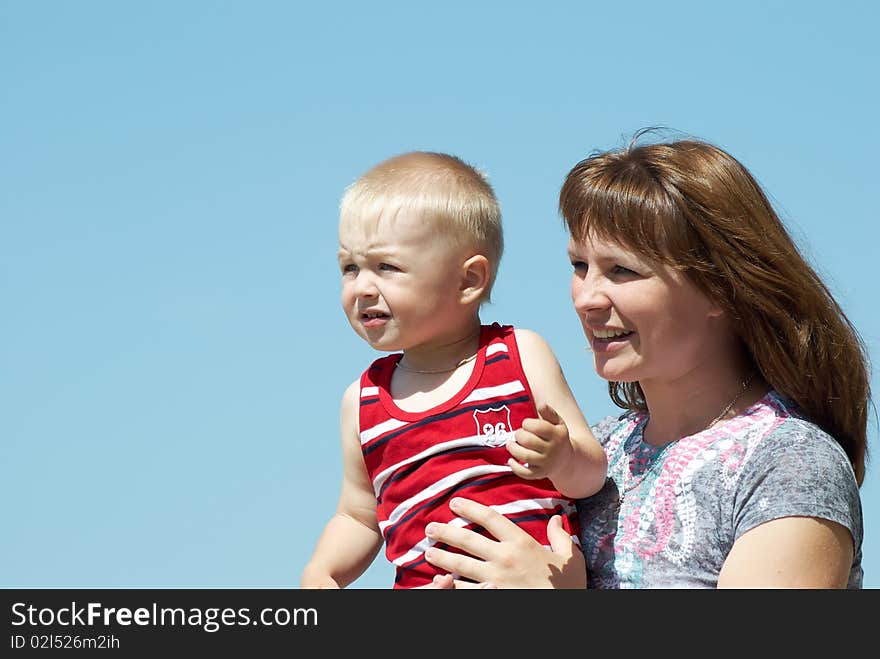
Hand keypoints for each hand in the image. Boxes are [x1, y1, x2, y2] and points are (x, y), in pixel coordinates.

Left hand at [423, 497, 586, 588]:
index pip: (491, 518)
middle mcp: (504, 558)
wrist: (563, 611)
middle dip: (446, 531)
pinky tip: (439, 579)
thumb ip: (561, 537)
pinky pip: (465, 589)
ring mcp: (494, 580)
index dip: (471, 508)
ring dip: (441, 557)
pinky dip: (451, 584)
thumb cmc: (567, 587)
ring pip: (460, 564)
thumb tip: (556, 519)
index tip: (455, 503)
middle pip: (468, 539)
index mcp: (521, 544)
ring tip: (427, 552)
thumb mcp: (570, 559)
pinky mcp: (490, 597)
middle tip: (430, 527)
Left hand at [507, 403, 572, 481]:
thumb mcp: (558, 423)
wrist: (566, 460)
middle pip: (529, 441)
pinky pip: (525, 473)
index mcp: (557, 435)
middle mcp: (552, 450)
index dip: (527, 423)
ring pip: (525, 456)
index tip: (526, 424)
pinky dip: (515, 467)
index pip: (539, 427)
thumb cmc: (557, 438)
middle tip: (518, 434)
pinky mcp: (539, 474)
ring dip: (513, 449)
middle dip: (519, 435)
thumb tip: (541, 405)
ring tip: (511, 444)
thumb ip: (549, 412)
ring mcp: (546, 463)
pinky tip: (511, 460)